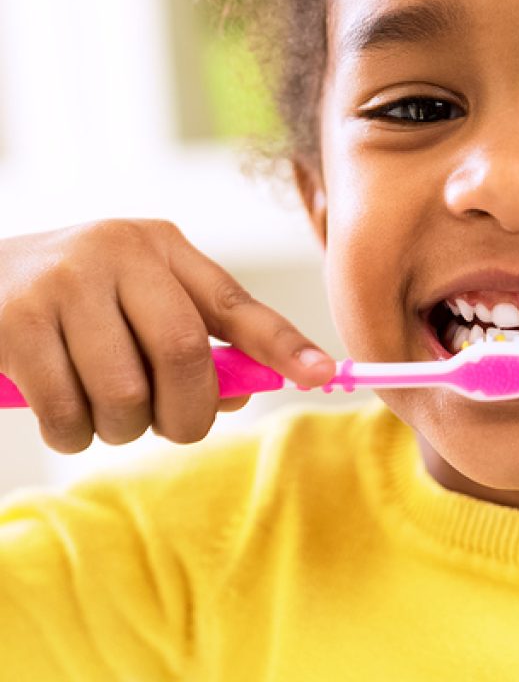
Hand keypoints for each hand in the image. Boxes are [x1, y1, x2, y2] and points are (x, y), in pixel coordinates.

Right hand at [0, 219, 334, 452]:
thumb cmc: (72, 303)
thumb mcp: (135, 300)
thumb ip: (191, 341)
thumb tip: (241, 397)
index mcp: (162, 247)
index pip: (235, 302)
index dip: (282, 344)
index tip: (325, 375)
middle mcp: (119, 252)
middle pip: (184, 354)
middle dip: (188, 413)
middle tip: (173, 427)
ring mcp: (63, 282)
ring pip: (125, 393)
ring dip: (122, 428)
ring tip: (103, 414)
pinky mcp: (13, 322)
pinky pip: (68, 412)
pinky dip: (75, 435)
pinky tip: (63, 414)